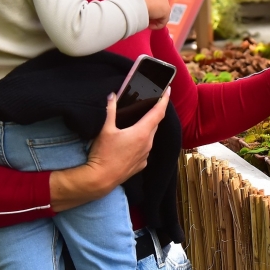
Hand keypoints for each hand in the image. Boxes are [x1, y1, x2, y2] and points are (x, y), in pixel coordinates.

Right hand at [49, 90, 169, 210]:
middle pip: (154, 124)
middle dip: (153, 114)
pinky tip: (130, 142)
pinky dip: (141, 143)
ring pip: (149, 137)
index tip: (168, 91)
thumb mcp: (105, 129)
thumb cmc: (103, 154)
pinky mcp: (141, 165)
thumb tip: (112, 96)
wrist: (101, 179)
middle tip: (149, 104)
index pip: (158, 112)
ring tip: (137, 123)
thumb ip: (110, 110)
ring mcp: (145, 156)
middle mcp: (148, 144)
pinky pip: (144, 150)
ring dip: (146, 129)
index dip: (164, 100)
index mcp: (142, 132)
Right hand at [137, 0, 169, 29]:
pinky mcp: (167, 10)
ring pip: (160, 15)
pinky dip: (156, 26)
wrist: (136, 1)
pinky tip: (148, 26)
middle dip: (152, 15)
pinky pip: (162, 22)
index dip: (148, 9)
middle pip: (158, 8)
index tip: (141, 14)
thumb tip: (138, 10)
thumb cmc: (131, 0)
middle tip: (144, 20)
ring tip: (145, 23)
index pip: (153, 1)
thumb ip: (140, 3)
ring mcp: (165, 1)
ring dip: (153, 21)